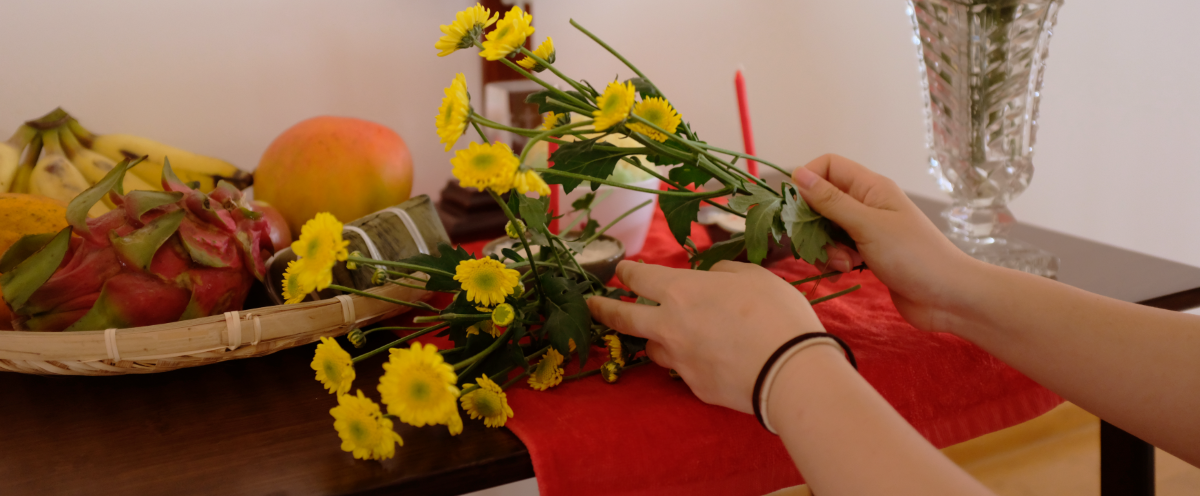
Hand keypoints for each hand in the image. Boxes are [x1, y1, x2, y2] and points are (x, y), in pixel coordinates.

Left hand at [587, 260, 825, 413]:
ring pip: (653, 348)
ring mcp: (679, 360)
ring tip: (670, 334)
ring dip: (655, 338)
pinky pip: (683, 370)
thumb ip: (723, 274)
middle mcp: (670, 326)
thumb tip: (710, 278)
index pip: (640, 278)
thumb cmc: (777, 314)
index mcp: (681, 291)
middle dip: (603, 308)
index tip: (621, 270)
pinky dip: (690, 362)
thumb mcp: (753, 276)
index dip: (628, 272)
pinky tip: (710, 359)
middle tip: (592, 305)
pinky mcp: (694, 387)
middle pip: (624, 317)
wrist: (791, 371)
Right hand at [792, 154, 980, 332]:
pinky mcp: (867, 254)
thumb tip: (798, 174)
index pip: (827, 167)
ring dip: (825, 248)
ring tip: (844, 264)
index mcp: (871, 187)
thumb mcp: (867, 226)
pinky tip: (846, 272)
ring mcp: (867, 230)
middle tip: (822, 244)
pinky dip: (834, 261)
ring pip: (826, 229)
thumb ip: (831, 201)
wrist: (947, 297)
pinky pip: (836, 250)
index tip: (798, 209)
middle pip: (821, 201)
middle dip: (814, 225)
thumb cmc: (914, 256)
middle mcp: (867, 204)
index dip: (807, 182)